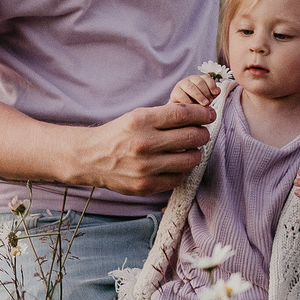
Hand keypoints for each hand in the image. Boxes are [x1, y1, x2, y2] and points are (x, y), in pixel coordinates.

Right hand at [68, 100, 214, 194]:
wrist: (91, 158)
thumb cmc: (119, 135)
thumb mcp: (137, 117)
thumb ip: (165, 116)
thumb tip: (200, 115)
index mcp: (141, 121)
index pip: (183, 114)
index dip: (202, 114)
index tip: (209, 115)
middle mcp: (143, 143)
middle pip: (192, 137)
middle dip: (202, 134)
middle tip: (201, 133)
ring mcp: (145, 167)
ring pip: (190, 160)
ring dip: (194, 154)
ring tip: (188, 150)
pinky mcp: (145, 186)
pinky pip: (178, 178)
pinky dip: (180, 171)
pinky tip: (172, 165)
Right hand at [169, 72, 220, 109]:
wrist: (182, 112)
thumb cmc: (196, 104)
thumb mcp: (206, 99)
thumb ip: (212, 94)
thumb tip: (217, 91)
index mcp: (199, 79)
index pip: (206, 78)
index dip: (212, 85)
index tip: (215, 93)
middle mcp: (190, 80)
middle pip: (199, 82)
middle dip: (206, 92)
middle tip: (209, 102)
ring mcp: (181, 85)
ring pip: (191, 87)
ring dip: (199, 96)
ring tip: (204, 104)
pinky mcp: (175, 93)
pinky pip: (182, 95)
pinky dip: (189, 102)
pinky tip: (193, 107)